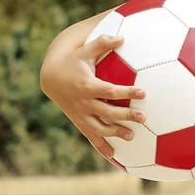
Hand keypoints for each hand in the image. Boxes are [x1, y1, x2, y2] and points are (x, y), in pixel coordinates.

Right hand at [40, 35, 146, 159]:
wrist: (51, 77)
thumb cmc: (73, 61)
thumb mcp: (85, 50)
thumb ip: (103, 42)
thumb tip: (122, 37)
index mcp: (87, 85)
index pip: (109, 91)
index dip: (126, 92)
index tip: (143, 92)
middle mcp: (83, 102)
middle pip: (107, 112)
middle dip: (125, 115)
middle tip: (144, 117)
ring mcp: (81, 114)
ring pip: (99, 128)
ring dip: (115, 133)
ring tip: (132, 137)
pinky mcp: (79, 122)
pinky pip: (91, 137)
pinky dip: (101, 147)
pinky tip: (114, 157)